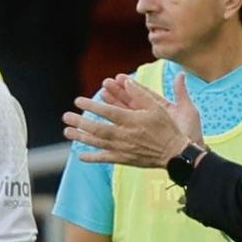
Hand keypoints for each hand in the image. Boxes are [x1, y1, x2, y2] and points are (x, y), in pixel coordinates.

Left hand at [64, 72, 203, 168]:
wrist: (174, 154)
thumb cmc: (167, 129)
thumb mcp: (157, 108)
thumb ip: (141, 95)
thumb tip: (127, 81)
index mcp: (132, 120)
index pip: (107, 111)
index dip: (91, 106)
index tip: (78, 101)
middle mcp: (124, 135)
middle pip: (97, 128)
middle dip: (80, 122)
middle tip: (66, 117)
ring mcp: (123, 149)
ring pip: (98, 143)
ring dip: (81, 137)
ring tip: (67, 132)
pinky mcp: (124, 159)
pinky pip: (105, 159)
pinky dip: (92, 158)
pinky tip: (80, 156)